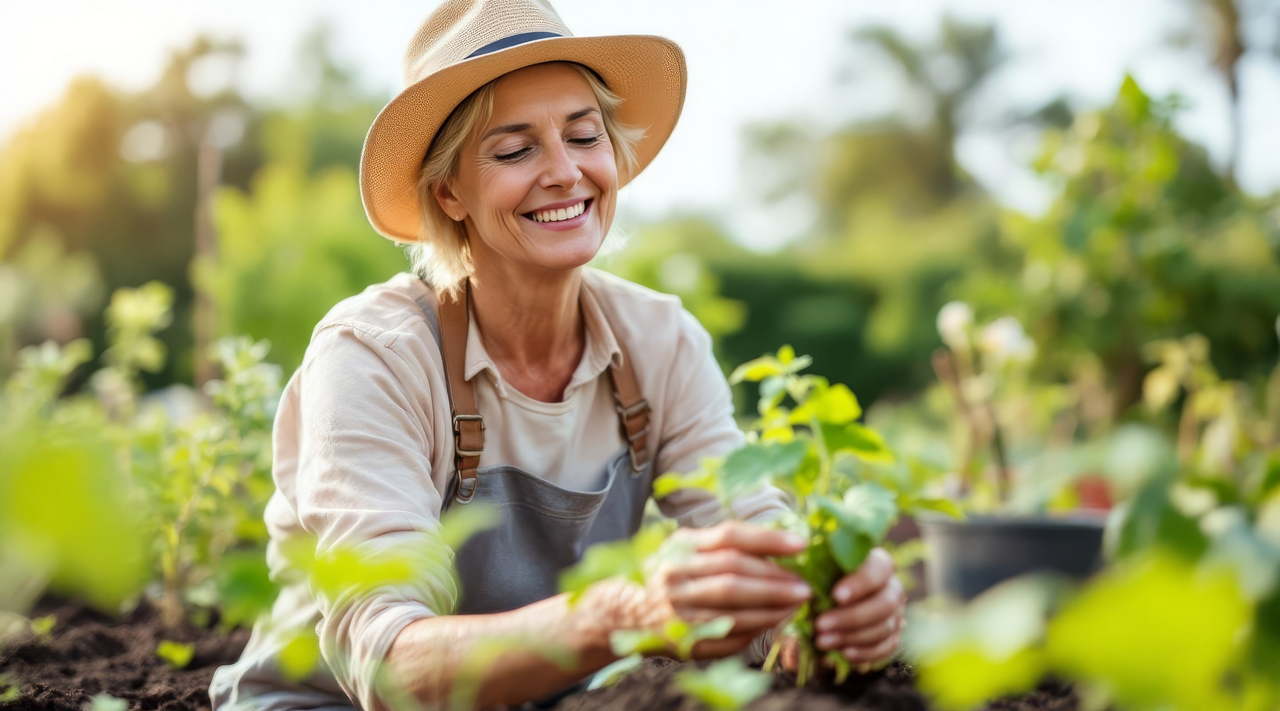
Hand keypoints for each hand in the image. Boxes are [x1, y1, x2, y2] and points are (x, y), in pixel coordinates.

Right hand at [609, 520, 810, 658]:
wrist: (626, 612)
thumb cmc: (671, 573)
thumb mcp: (688, 547)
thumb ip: (725, 544)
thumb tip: (779, 546)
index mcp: (681, 548)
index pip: (729, 537)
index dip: (768, 540)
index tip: (801, 545)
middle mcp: (676, 578)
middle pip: (734, 575)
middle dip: (775, 581)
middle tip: (805, 586)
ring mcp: (679, 613)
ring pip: (734, 610)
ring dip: (772, 608)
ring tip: (797, 604)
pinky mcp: (685, 642)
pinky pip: (729, 637)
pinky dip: (757, 629)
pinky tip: (775, 622)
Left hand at [812, 547, 904, 671]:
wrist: (824, 608)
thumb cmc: (819, 582)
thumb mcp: (815, 572)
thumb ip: (814, 572)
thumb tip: (805, 582)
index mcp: (877, 563)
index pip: (880, 568)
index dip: (860, 583)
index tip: (835, 596)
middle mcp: (892, 587)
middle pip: (885, 603)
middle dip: (851, 617)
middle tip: (820, 625)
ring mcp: (896, 613)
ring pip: (885, 627)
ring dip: (852, 636)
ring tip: (822, 641)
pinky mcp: (893, 636)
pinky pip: (887, 647)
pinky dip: (865, 652)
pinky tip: (844, 653)